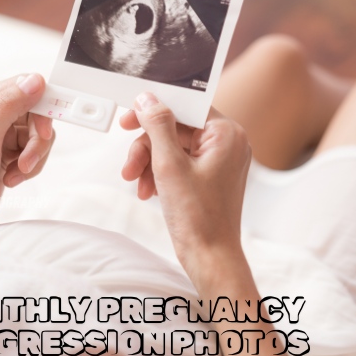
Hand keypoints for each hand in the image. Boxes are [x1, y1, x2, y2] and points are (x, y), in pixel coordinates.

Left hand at [0, 74, 54, 234]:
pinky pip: (36, 150)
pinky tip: (13, 178)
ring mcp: (1, 132)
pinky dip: (30, 166)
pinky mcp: (10, 149)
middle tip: (28, 161)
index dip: (39, 108)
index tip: (44, 131)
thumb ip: (9, 108)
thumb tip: (34, 81)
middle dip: (36, 141)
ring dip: (34, 156)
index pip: (21, 88)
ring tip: (17, 173)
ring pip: (38, 133)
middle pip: (35, 112)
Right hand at [120, 93, 250, 286]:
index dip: (154, 109)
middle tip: (129, 163)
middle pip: (174, 128)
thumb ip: (157, 126)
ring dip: (149, 163)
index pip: (186, 105)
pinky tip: (148, 191)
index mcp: (226, 133)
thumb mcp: (169, 165)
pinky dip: (159, 174)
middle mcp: (226, 142)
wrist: (210, 256)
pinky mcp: (208, 175)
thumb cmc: (199, 217)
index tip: (130, 117)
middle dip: (147, 146)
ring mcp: (218, 160)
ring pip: (172, 146)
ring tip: (136, 183)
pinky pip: (178, 162)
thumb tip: (147, 99)